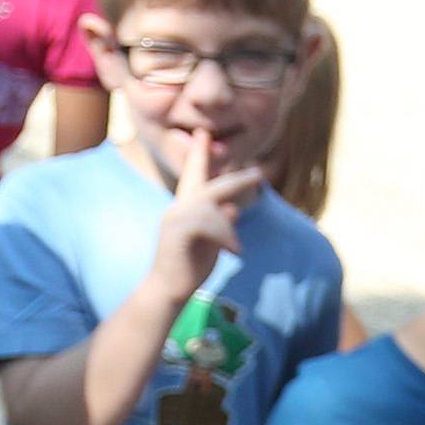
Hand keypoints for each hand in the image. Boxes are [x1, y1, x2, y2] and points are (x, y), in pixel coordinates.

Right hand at [150, 127, 264, 307]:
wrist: (166, 292)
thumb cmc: (188, 268)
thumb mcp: (211, 241)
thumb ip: (221, 222)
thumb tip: (233, 208)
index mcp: (185, 208)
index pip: (193, 176)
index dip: (200, 154)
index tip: (203, 133)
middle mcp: (178, 208)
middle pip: (208, 185)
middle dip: (235, 179)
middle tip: (258, 173)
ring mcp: (175, 218)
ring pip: (210, 202)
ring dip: (229, 219)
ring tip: (238, 241)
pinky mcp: (178, 231)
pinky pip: (209, 223)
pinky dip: (225, 235)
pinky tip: (234, 252)